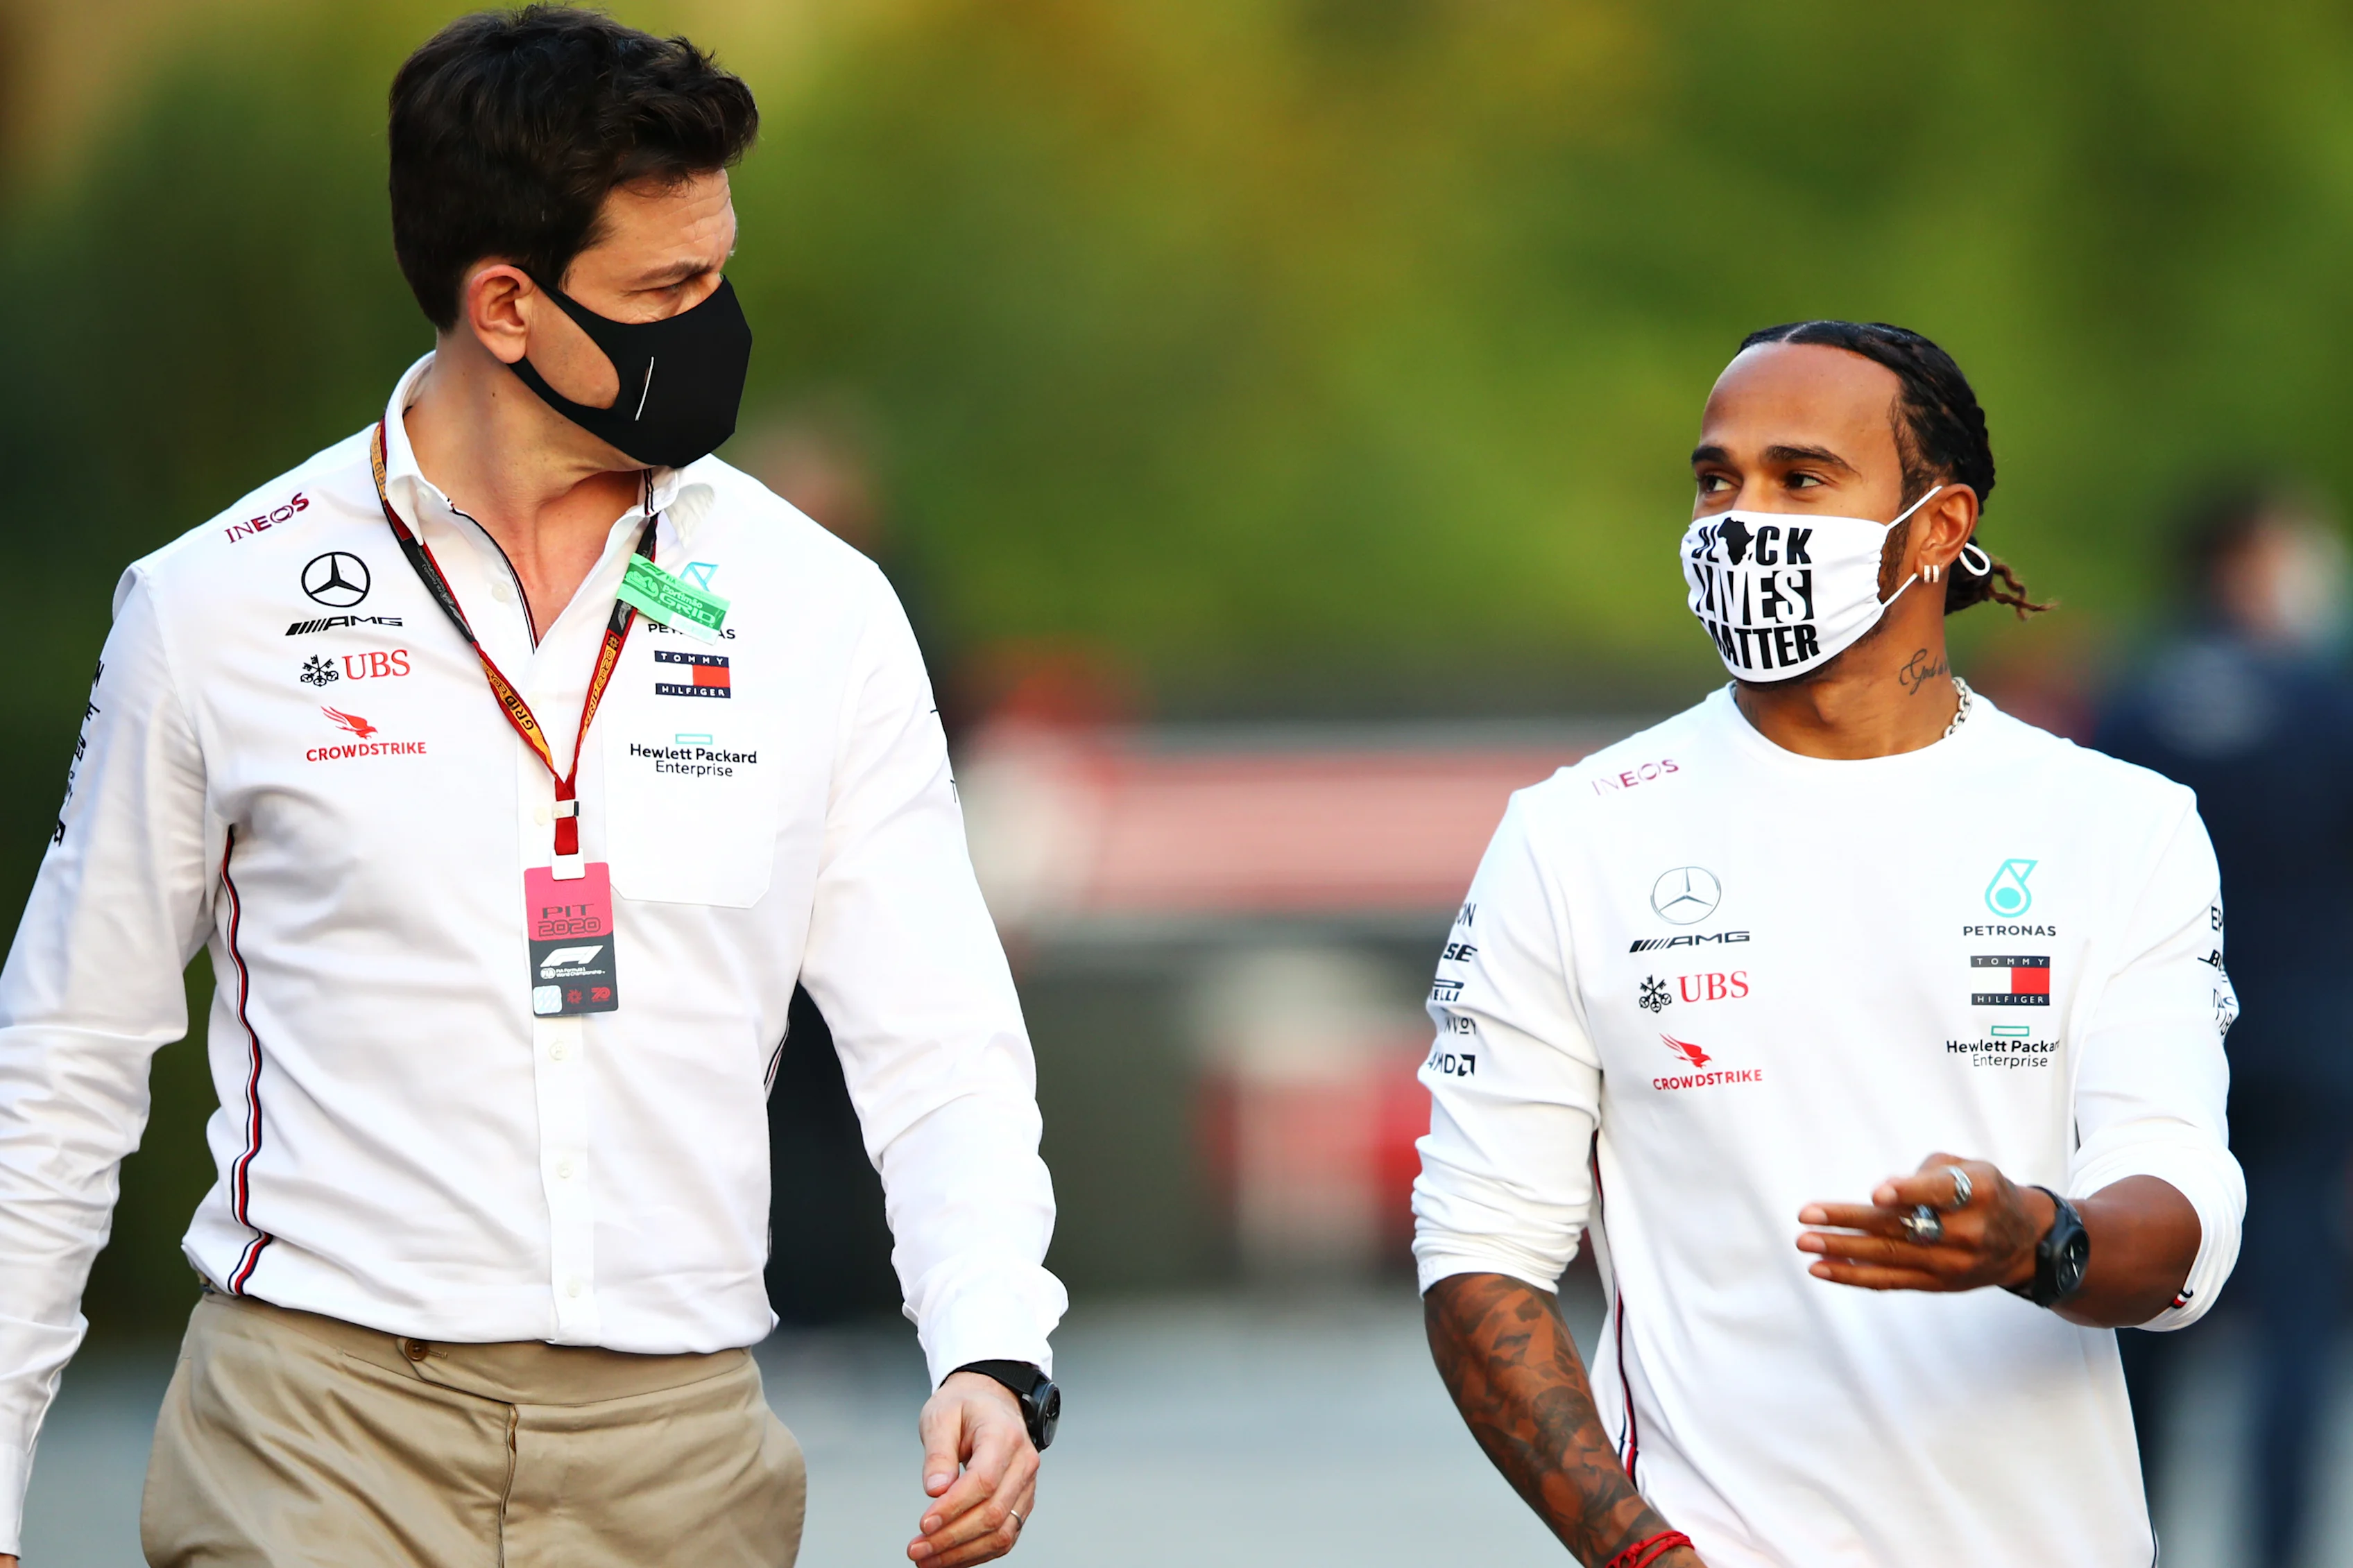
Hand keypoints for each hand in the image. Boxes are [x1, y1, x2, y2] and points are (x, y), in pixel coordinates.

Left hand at [907, 1370, 1038, 1565]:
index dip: (953, 1508)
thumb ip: (938, 1453)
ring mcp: (1026, 1485)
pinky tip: (950, 1557)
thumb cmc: (965, 1405)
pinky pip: (1005, 1536)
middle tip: (917, 1549)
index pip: (983, 1481)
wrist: (991, 1400)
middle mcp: (1023, 1463)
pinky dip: (977, 1553)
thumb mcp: (941, 1416)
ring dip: (963, 1553)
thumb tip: (935, 1490)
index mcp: (1004, 1435)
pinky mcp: (1021, 1502)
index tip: (924, 1524)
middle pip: (993, 1513)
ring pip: (1002, 1532)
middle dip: (951, 1538)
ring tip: (928, 1560)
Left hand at [1797, 1152, 2049, 1293]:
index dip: (1908, 1192)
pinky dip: (1854, 1275)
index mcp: (1979, 1193)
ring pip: (1890, 1258)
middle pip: (1902, 1228)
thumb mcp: (1971, 1168)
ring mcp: (1952, 1263)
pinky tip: (1823, 1267)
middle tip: (1808, 1217)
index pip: (1940, 1192)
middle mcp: (1967, 1232)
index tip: (1877, 1193)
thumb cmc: (1986, 1192)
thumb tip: (1885, 1194)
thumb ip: (1929, 1174)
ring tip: (1806, 1243)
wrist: (2026, 1241)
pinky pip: (1891, 1281)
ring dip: (1842, 1251)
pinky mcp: (1939, 1284)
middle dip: (1849, 1223)